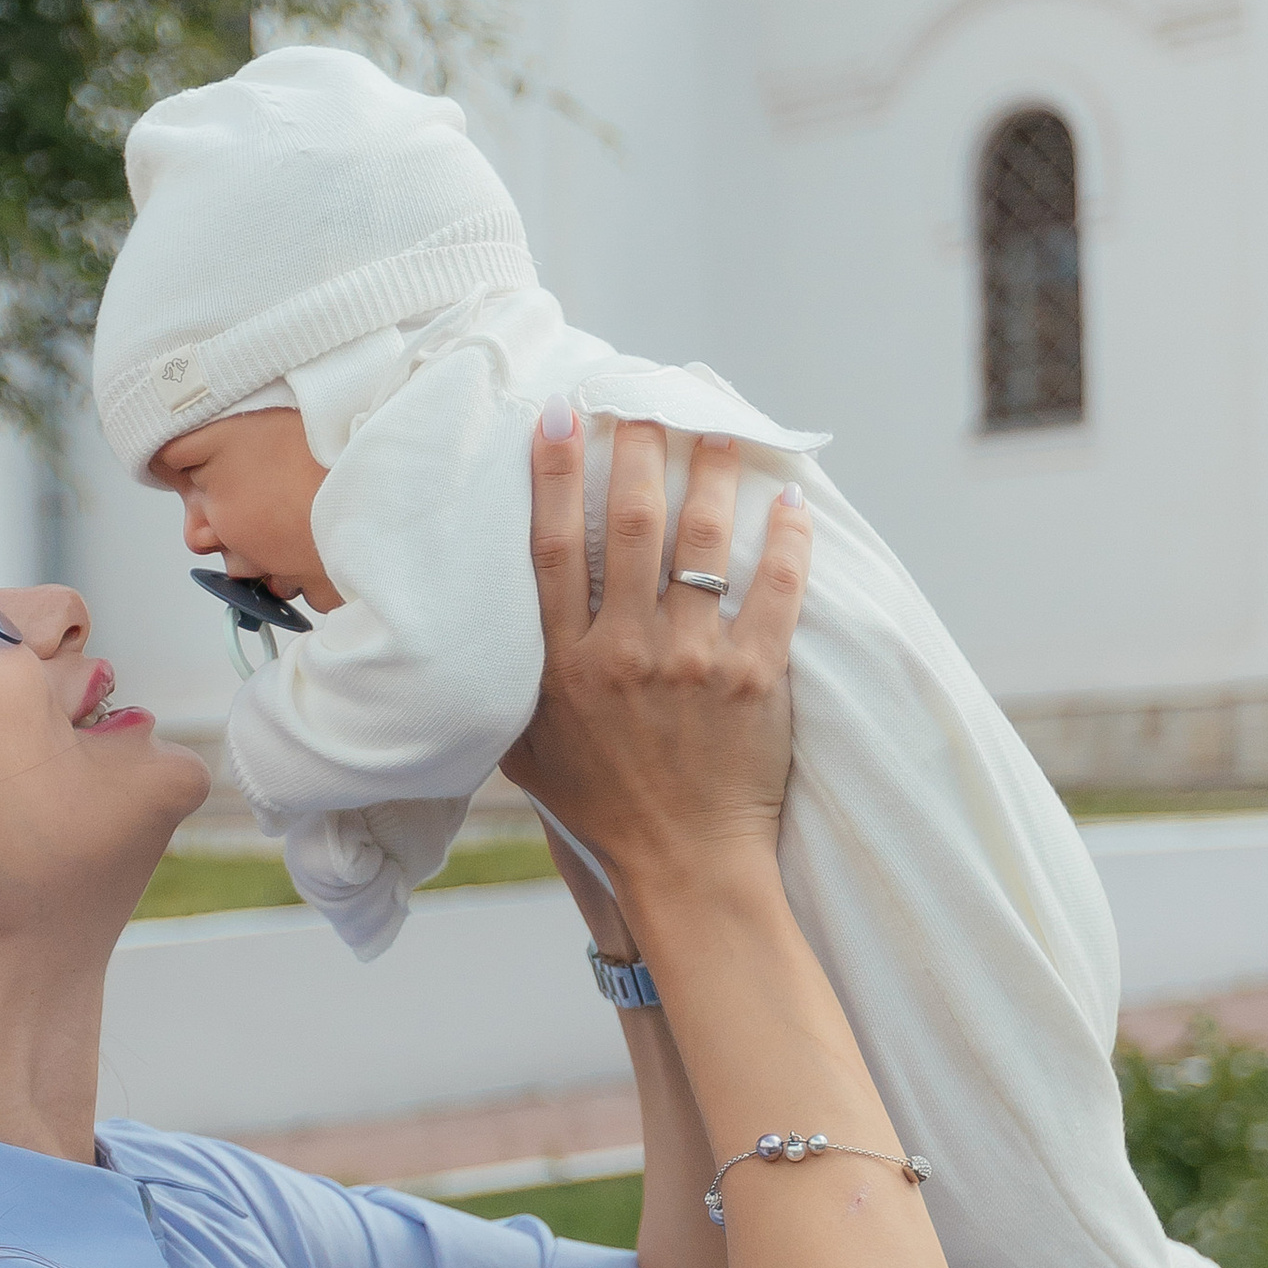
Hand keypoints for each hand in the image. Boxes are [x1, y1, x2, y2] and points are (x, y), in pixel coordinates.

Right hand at [499, 413, 807, 896]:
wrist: (682, 865)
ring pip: (701, 543)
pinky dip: (786, 540)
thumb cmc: (600, 809)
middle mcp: (623, 653)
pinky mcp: (752, 678)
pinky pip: (776, 590)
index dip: (555, 474)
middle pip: (630, 526)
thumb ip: (508, 684)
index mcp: (563, 665)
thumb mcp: (525, 750)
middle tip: (649, 403)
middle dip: (638, 452)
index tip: (560, 416)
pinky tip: (791, 501)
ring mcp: (691, 663)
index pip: (552, 548)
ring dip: (711, 475)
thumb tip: (476, 629)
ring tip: (719, 428)